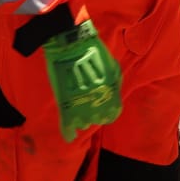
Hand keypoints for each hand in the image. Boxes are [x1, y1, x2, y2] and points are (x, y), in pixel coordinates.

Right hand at [42, 20, 122, 141]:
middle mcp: (98, 104)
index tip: (103, 109)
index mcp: (111, 95)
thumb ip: (115, 83)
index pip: (112, 114)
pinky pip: (66, 125)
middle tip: (88, 104)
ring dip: (82, 118)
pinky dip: (68, 132)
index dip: (108, 113)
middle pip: (98, 119)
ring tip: (77, 108)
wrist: (71, 43)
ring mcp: (81, 106)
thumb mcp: (112, 66)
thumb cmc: (93, 51)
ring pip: (83, 123)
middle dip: (94, 113)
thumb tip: (114, 94)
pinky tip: (70, 136)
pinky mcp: (64, 105)